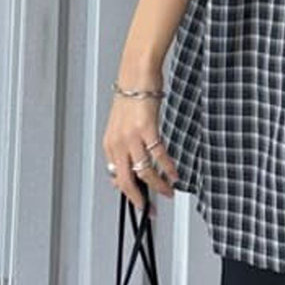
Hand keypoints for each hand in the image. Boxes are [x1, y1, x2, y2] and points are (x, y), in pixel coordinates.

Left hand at [103, 77, 180, 213]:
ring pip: (144, 171)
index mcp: (110, 144)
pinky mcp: (146, 129)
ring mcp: (131, 137)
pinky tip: (174, 174)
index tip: (140, 202)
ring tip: (168, 191)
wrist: (137, 75)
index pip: (117, 177)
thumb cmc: (132, 98)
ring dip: (158, 185)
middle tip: (150, 209)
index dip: (129, 194)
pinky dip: (168, 168)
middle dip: (140, 198)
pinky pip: (158, 155)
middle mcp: (118, 143)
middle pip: (126, 180)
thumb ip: (123, 148)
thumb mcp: (120, 127)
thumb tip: (129, 168)